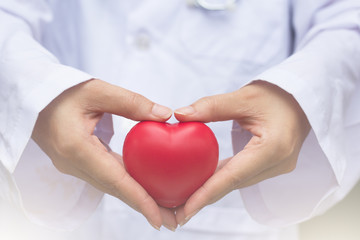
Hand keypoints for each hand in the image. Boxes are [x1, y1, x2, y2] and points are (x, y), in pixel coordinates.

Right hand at [31, 79, 176, 230]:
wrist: (34, 99)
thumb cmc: (62, 91)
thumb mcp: (97, 90)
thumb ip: (132, 103)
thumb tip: (164, 115)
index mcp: (75, 147)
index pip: (113, 179)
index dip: (138, 200)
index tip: (158, 218)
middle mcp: (73, 163)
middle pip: (114, 190)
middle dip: (144, 207)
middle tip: (173, 220)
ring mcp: (74, 166)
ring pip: (111, 187)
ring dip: (137, 199)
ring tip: (163, 209)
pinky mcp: (78, 163)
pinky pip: (106, 177)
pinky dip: (126, 185)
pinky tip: (143, 188)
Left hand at [174, 80, 310, 225]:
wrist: (302, 100)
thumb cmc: (277, 95)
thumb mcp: (244, 96)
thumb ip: (212, 106)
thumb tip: (180, 115)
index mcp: (274, 148)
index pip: (233, 176)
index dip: (206, 194)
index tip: (185, 209)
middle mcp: (277, 164)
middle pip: (233, 185)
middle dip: (203, 199)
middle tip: (175, 211)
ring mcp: (276, 167)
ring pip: (237, 183)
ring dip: (211, 192)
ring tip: (183, 201)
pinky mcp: (270, 165)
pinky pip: (241, 176)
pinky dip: (221, 180)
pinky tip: (203, 183)